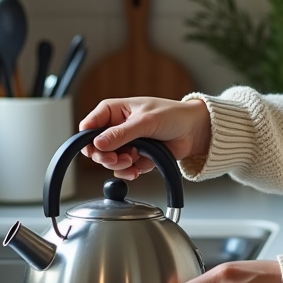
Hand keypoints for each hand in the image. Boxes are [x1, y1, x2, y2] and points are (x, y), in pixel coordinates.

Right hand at [79, 97, 210, 178]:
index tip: (94, 150)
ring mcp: (127, 143)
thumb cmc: (173, 115)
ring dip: (119, 164)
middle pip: (97, 147)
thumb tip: (98, 143)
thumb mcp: (145, 121)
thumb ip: (121, 134)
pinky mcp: (136, 157)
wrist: (194, 130)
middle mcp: (117, 127)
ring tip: (133, 160)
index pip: (90, 125)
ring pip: (110, 160)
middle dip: (105, 156)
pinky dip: (129, 172)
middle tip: (116, 158)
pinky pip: (124, 169)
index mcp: (115, 110)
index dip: (88, 139)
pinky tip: (137, 170)